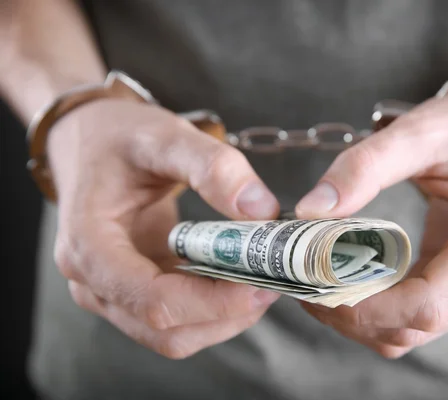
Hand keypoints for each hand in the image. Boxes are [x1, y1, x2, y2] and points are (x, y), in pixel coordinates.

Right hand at [49, 98, 280, 358]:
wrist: (89, 140)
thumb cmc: (119, 137)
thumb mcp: (164, 137)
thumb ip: (212, 166)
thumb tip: (261, 210)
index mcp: (89, 245)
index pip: (153, 299)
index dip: (213, 303)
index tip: (263, 284)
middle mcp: (94, 281)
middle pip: (165, 330)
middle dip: (226, 314)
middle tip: (275, 282)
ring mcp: (112, 292)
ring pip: (173, 335)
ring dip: (224, 318)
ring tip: (263, 279)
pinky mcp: (134, 291)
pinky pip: (177, 320)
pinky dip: (214, 310)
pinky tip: (241, 279)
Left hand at [296, 84, 447, 357]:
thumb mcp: (423, 130)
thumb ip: (366, 166)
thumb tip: (310, 210)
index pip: (428, 305)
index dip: (367, 308)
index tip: (316, 287)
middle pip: (414, 326)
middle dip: (352, 313)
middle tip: (301, 280)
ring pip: (410, 330)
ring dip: (358, 316)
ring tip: (314, 280)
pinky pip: (412, 314)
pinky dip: (373, 307)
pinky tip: (342, 278)